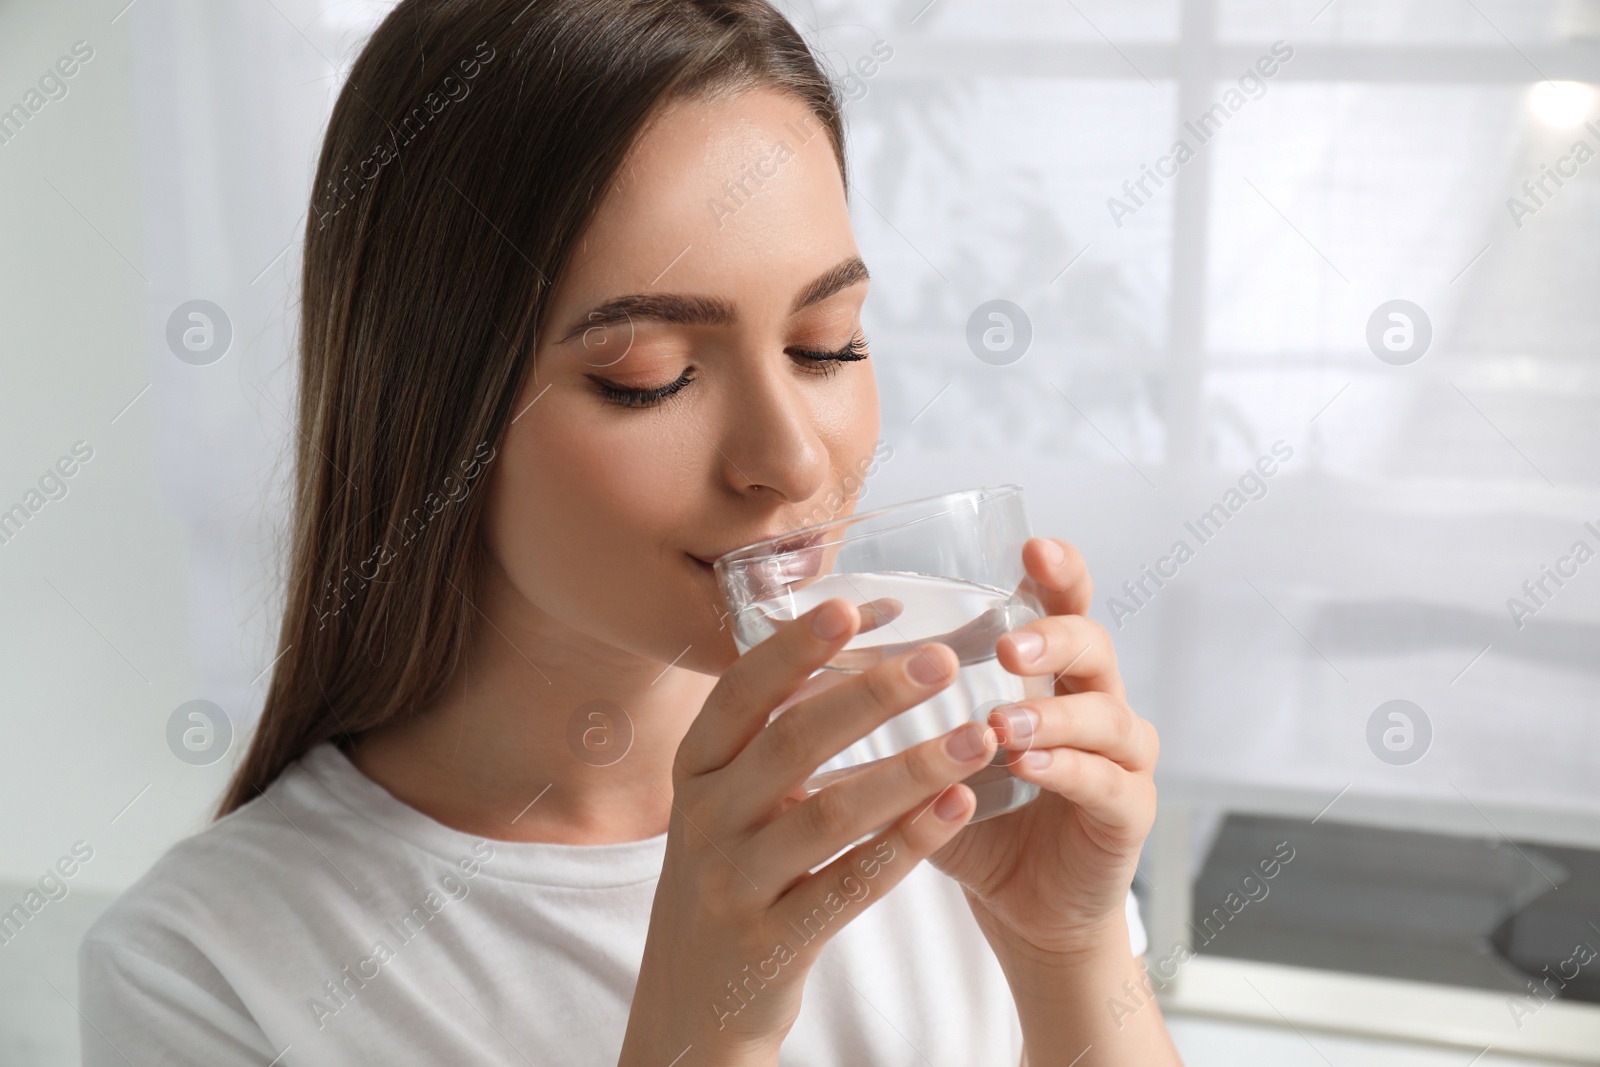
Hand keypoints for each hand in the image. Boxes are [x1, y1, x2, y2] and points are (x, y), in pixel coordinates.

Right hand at [620, 598, 998, 1065]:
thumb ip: (774, 731)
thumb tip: (851, 633)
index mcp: (694, 768)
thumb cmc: (730, 874)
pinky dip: (907, 845)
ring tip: (977, 737)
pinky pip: (849, 886)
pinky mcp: (770, 943)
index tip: (853, 605)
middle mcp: (704, 818)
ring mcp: (732, 883)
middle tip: (944, 660)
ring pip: (829, 815)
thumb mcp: (727, 799)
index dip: (795, 647)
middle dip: (871, 696)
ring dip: (910, 771)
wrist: (691, 1004)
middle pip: (791, 742)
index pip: (740, 692)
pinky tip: (959, 810)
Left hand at [925, 537, 1158, 958]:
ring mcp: (1122, 756)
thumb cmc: (972, 816)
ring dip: (1050, 716)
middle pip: (1094, 645)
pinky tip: (1027, 767)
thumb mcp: (932, 751)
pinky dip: (1066, 771)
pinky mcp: (1128, 812)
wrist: (1022, 906)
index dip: (1059, 571)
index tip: (1031, 546)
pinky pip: (1106, 782)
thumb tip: (801, 657)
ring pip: (1104, 715)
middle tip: (1009, 646)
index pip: (1065, 604)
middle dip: (1053, 638)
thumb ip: (893, 705)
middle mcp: (1095, 701)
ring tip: (999, 725)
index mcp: (1051, 674)